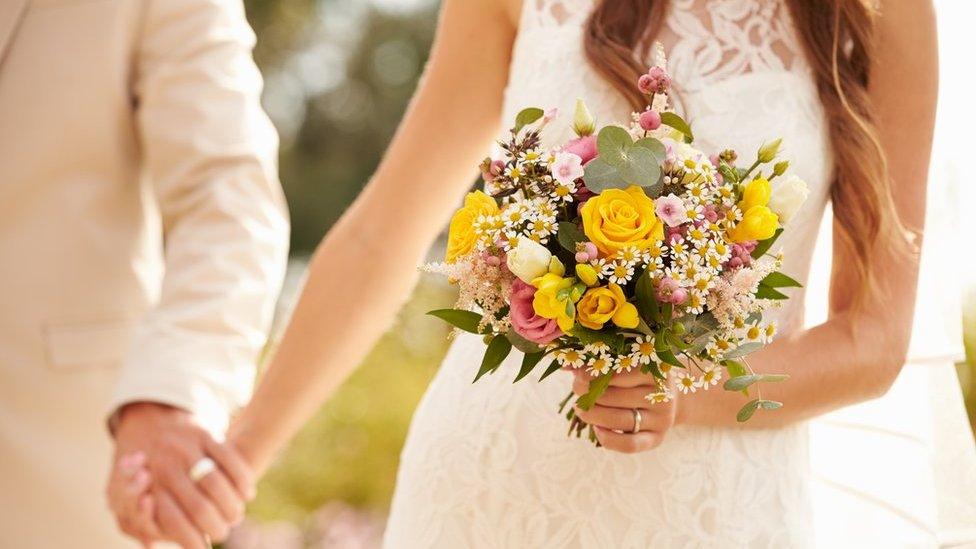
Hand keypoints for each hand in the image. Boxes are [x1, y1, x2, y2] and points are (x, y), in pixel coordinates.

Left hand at [111, 402, 254, 547]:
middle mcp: (167, 467)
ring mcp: (187, 448)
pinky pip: (230, 458)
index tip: (202, 548)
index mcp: (147, 486)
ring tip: (235, 515)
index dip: (193, 541)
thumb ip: (137, 519)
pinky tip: (247, 493)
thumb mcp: (125, 491)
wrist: (146, 418)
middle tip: (223, 531)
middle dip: (217, 527)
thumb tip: (151, 545)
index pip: (175, 523)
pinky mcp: (205, 433)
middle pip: (200, 508)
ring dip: (232, 506)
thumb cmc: (137, 465)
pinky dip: (242, 479)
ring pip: (217, 484)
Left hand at [571, 368, 677, 453]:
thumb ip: (598, 362)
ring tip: (579, 408)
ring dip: (592, 415)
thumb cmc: (640, 375)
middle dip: (588, 393)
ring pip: (619, 419)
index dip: (593, 373)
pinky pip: (630, 444)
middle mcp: (662, 395)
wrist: (671, 396)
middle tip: (577, 388)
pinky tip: (596, 429)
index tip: (577, 373)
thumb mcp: (626, 363)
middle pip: (615, 397)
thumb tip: (565, 365)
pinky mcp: (656, 439)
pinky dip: (609, 439)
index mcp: (655, 370)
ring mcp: (661, 419)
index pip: (619, 372)